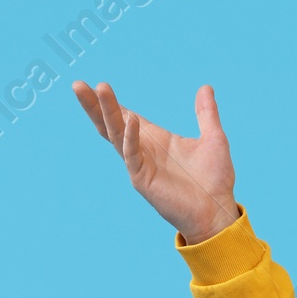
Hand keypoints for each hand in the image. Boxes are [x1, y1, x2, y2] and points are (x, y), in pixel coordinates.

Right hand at [72, 79, 239, 243]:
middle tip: (78, 85)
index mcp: (156, 140)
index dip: (112, 103)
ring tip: (99, 89)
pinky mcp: (143, 180)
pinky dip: (130, 137)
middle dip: (95, 105)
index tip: (97, 85)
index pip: (127, 117)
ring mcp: (140, 165)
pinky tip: (130, 120)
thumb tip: (205, 87)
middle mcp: (143, 150)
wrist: (218, 212)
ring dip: (107, 112)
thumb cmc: (215, 180)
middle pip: (111, 124)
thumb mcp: (213, 138)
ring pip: (117, 134)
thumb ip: (206, 113)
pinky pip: (132, 155)